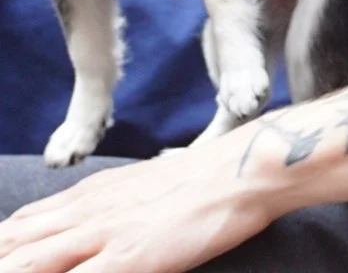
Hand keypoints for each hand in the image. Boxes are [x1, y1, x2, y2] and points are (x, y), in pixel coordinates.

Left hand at [0, 134, 276, 272]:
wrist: (237, 172)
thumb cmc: (195, 185)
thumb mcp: (136, 189)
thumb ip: (100, 211)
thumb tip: (73, 229)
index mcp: (87, 198)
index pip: (19, 227)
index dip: (0, 246)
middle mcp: (84, 214)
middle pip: (15, 246)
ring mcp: (103, 236)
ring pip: (32, 262)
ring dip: (12, 269)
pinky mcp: (128, 259)